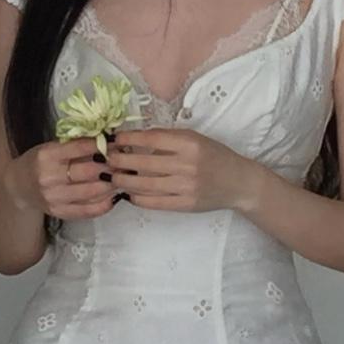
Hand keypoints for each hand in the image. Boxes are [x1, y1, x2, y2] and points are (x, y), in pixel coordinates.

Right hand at [4, 137, 123, 219]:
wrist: (18, 186)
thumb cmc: (38, 162)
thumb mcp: (51, 147)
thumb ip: (75, 145)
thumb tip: (107, 139)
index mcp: (47, 156)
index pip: (80, 148)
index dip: (102, 145)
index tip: (117, 142)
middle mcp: (49, 178)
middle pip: (89, 171)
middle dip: (111, 166)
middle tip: (126, 162)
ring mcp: (54, 197)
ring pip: (92, 191)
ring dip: (112, 185)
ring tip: (124, 178)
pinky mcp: (59, 212)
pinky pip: (87, 210)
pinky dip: (104, 204)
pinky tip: (113, 197)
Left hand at [107, 127, 261, 213]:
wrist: (238, 183)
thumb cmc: (214, 156)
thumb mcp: (194, 139)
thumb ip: (167, 138)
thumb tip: (134, 138)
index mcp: (189, 143)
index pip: (151, 139)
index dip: (128, 139)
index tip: (113, 138)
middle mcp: (187, 165)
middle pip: (143, 163)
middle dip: (118, 160)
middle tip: (104, 159)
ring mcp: (186, 187)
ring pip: (144, 185)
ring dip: (123, 181)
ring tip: (111, 177)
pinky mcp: (185, 205)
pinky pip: (154, 202)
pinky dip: (137, 198)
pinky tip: (128, 193)